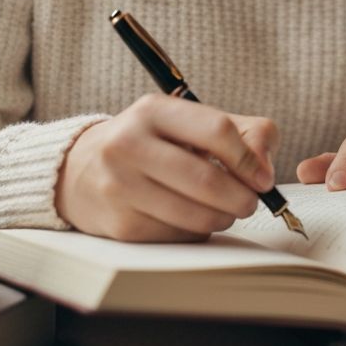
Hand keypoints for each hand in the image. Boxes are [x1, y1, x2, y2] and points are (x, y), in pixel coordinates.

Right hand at [55, 93, 277, 241]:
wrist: (81, 170)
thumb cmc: (149, 142)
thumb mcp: (186, 121)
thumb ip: (240, 130)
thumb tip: (265, 166)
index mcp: (153, 110)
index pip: (216, 130)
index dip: (248, 158)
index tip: (263, 177)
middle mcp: (130, 144)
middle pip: (208, 179)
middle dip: (242, 197)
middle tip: (251, 201)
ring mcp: (121, 186)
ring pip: (196, 214)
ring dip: (224, 217)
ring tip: (226, 210)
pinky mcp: (121, 225)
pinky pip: (179, 236)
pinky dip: (197, 230)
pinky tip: (191, 216)